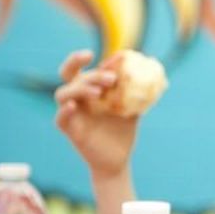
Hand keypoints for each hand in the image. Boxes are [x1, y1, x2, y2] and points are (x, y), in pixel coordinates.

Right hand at [54, 50, 137, 176]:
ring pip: (63, 94)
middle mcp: (78, 98)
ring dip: (79, 89)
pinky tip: (73, 106)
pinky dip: (64, 111)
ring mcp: (73, 113)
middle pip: (71, 76)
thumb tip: (154, 72)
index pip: (82, 68)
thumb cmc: (122, 131)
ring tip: (99, 93)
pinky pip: (60, 119)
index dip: (84, 59)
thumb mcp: (132, 109)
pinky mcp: (70, 131)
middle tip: (110, 77)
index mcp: (90, 89)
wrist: (119, 159)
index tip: (100, 54)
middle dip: (86, 71)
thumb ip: (138, 92)